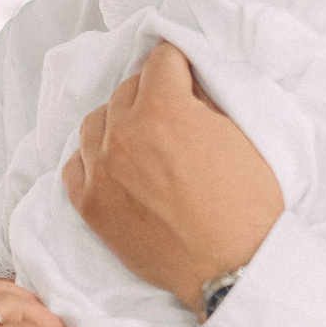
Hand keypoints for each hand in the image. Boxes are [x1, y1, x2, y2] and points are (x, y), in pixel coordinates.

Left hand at [61, 45, 282, 309]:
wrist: (233, 267)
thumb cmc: (249, 203)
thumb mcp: (241, 133)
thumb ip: (206, 98)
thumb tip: (186, 82)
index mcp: (162, 108)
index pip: (161, 59)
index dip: (180, 65)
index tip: (186, 75)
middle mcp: (122, 134)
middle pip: (127, 89)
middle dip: (151, 92)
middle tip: (173, 111)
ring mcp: (100, 170)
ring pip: (96, 122)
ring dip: (119, 121)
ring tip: (143, 138)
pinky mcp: (89, 204)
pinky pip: (76, 163)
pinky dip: (94, 158)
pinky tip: (117, 165)